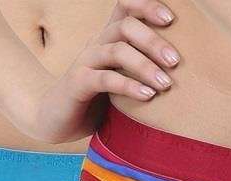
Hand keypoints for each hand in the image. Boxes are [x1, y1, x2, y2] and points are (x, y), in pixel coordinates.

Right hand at [28, 0, 180, 143]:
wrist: (53, 119)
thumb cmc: (92, 101)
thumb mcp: (118, 80)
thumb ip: (138, 71)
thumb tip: (177, 74)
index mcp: (107, 39)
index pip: (125, 7)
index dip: (146, 5)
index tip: (170, 18)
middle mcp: (96, 43)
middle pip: (125, 26)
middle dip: (154, 41)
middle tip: (175, 62)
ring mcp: (85, 62)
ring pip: (117, 50)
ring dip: (145, 65)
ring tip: (166, 84)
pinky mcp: (78, 83)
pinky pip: (105, 78)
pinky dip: (129, 85)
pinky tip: (147, 96)